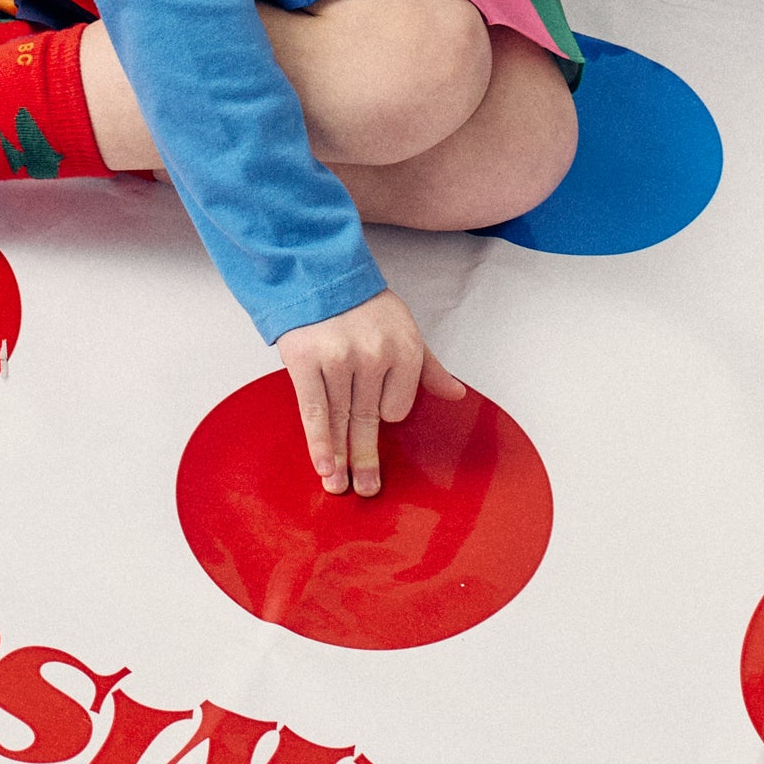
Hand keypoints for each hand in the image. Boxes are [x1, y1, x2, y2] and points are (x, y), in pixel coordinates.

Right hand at [276, 291, 463, 499]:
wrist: (318, 274)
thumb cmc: (364, 305)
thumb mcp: (404, 329)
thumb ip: (428, 366)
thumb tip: (456, 394)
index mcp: (405, 348)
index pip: (399, 406)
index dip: (386, 413)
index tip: (377, 421)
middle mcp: (375, 355)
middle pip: (370, 420)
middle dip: (368, 460)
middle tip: (368, 489)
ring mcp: (339, 359)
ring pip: (342, 420)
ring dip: (341, 459)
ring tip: (340, 486)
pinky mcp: (307, 361)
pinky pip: (314, 411)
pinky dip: (319, 443)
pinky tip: (324, 466)